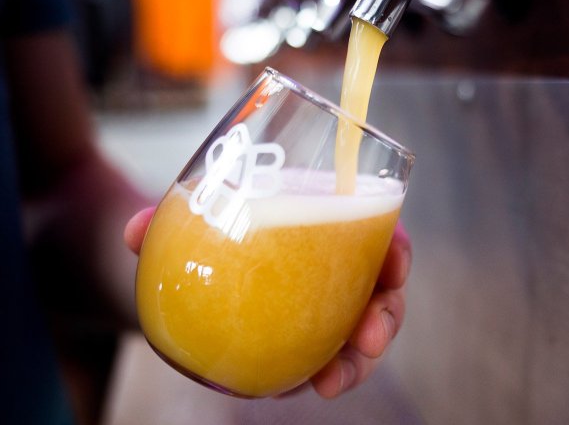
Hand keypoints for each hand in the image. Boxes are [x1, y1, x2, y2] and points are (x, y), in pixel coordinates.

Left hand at [124, 208, 411, 398]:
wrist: (187, 271)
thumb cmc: (206, 232)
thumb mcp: (191, 220)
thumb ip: (165, 223)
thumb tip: (136, 232)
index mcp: (322, 222)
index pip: (374, 231)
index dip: (394, 247)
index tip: (395, 262)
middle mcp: (331, 266)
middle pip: (378, 289)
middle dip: (387, 314)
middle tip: (372, 335)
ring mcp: (321, 307)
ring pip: (358, 332)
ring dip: (360, 358)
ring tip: (337, 380)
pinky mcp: (303, 340)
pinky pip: (326, 357)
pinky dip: (328, 373)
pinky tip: (313, 386)